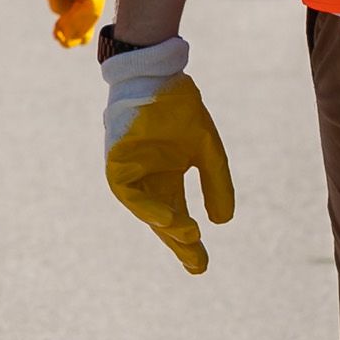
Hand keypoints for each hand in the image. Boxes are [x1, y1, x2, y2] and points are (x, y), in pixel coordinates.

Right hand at [32, 0, 108, 47]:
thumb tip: (63, 14)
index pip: (84, 4)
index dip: (76, 20)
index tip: (68, 34)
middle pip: (90, 10)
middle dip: (80, 28)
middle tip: (71, 43)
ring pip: (91, 12)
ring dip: (79, 28)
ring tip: (69, 40)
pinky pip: (90, 11)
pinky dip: (80, 23)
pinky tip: (72, 31)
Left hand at [101, 34, 232, 274]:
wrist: (158, 76)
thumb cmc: (180, 110)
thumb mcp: (207, 151)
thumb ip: (216, 185)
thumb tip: (222, 222)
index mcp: (167, 175)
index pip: (178, 215)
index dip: (188, 241)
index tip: (201, 264)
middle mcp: (148, 178)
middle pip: (163, 219)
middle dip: (179, 242)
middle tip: (197, 264)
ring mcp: (131, 170)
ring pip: (144, 209)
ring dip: (165, 225)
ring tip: (187, 237)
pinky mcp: (117, 162)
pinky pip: (127, 192)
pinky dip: (146, 207)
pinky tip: (167, 217)